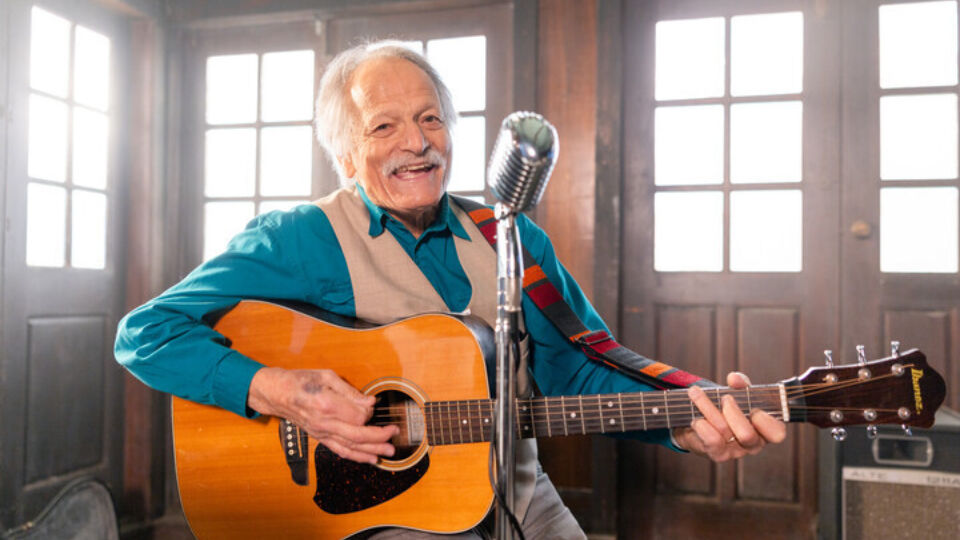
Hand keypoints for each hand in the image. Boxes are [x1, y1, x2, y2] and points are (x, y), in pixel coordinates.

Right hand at [247, 367, 398, 464]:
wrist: (277, 394)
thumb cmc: (301, 381)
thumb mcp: (326, 376)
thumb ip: (350, 391)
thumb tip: (370, 402)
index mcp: (326, 404)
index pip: (357, 415)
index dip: (369, 412)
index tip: (372, 404)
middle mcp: (324, 423)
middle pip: (357, 435)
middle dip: (379, 436)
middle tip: (394, 432)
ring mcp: (321, 433)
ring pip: (350, 447)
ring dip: (372, 451)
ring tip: (389, 451)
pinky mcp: (320, 438)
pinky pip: (340, 451)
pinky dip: (357, 457)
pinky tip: (371, 458)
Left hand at [672, 372, 785, 461]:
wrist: (700, 422)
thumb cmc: (726, 407)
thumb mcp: (737, 392)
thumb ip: (741, 384)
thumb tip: (735, 379)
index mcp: (766, 429)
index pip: (776, 433)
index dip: (765, 422)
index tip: (754, 409)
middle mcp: (754, 444)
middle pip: (747, 435)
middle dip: (733, 412)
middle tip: (725, 399)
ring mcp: (736, 452)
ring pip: (724, 431)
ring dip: (708, 407)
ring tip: (696, 393)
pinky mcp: (717, 455)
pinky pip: (711, 441)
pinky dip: (702, 426)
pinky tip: (696, 418)